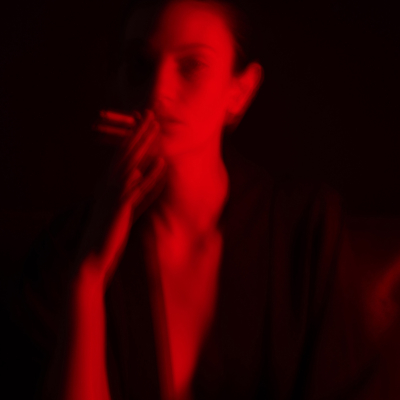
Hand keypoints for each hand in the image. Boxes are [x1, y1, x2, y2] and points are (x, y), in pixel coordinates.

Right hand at [75, 109, 165, 290]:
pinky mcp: (120, 209)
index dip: (132, 139)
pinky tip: (160, 165)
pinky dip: (150, 178)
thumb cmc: (105, 236)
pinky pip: (138, 190)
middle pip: (126, 155)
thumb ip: (134, 196)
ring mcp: (113, 196)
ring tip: (156, 129)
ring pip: (132, 165)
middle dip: (139, 134)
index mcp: (107, 185)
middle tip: (151, 115)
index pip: (122, 157)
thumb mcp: (122, 212)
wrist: (90, 260)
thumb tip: (143, 179)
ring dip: (144, 146)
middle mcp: (108, 186)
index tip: (142, 123)